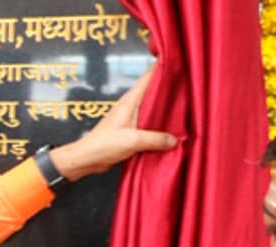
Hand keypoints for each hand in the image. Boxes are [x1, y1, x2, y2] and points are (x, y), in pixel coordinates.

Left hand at [50, 64, 177, 181]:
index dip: (162, 66)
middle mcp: (130, 105)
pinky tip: (169, 126)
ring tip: (185, 103)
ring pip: (151, 106)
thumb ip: (156, 139)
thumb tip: (175, 140)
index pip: (148, 77)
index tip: (177, 59)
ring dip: (164, 105)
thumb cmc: (104, 145)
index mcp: (130, 101)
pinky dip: (158, 121)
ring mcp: (129, 116)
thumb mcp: (134, 141)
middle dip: (169, 86)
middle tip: (188, 83)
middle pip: (153, 90)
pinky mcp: (129, 128)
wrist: (87, 158)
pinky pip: (148, 120)